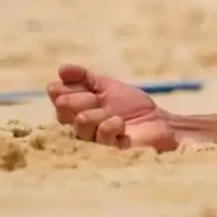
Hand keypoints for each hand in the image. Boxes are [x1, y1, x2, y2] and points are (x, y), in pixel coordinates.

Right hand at [46, 63, 177, 150]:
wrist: (158, 121)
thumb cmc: (131, 105)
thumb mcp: (108, 86)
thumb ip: (85, 78)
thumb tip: (61, 68)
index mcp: (80, 109)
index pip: (60, 100)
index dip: (60, 92)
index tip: (58, 86)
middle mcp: (83, 125)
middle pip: (65, 114)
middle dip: (73, 102)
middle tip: (90, 98)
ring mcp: (96, 138)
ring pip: (81, 126)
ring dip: (93, 115)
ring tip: (106, 110)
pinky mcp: (111, 148)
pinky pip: (103, 138)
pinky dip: (109, 127)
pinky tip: (119, 122)